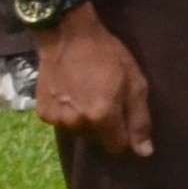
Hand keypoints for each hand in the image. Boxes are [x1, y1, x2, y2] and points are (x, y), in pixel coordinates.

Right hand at [34, 4, 152, 158]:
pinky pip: (63, 122)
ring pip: (79, 132)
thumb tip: (144, 152)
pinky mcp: (42, 113)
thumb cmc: (107, 55)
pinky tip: (71, 93)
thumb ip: (139, 120)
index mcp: (101, 116)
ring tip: (88, 93)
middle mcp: (76, 122)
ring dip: (86, 120)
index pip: (117, 147)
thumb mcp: (134, 83)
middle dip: (106, 126)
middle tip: (106, 98)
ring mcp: (56, 119)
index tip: (126, 118)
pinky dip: (69, 113)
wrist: (67, 36)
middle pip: (98, 139)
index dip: (125, 135)